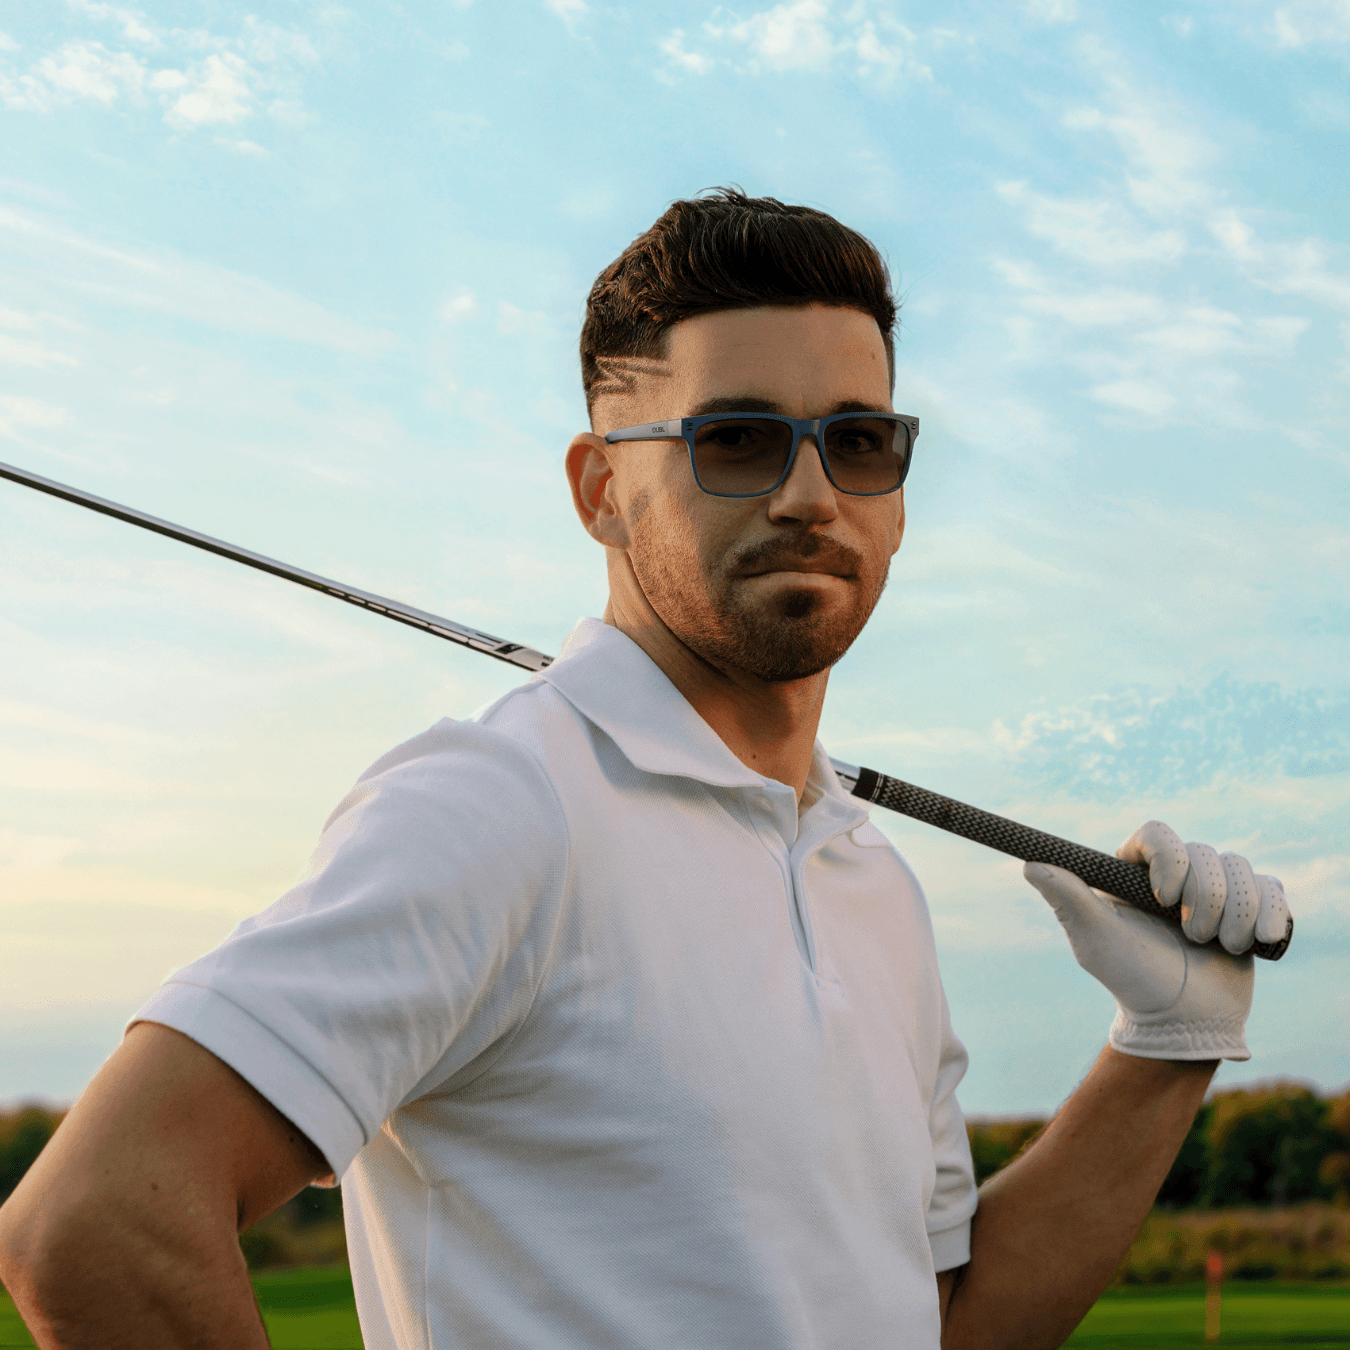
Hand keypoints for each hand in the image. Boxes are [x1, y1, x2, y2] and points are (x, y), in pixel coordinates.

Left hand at [1023, 823, 1289, 1062]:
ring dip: (1235, 914)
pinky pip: (1271, 888)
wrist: (1181, 1021)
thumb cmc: (1131, 978)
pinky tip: (1258, 941)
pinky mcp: (1249, 908)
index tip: (1164, 897)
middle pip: (1204, 853)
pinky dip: (1269, 914)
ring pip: (1241, 869)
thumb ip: (1067, 898)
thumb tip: (1029, 863)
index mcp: (1135, 871)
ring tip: (1220, 947)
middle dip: (1204, 900)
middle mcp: (1175, 873)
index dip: (1169, 857)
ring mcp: (1215, 889)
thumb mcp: (1095, 940)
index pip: (1157, 833)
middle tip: (1191, 938)